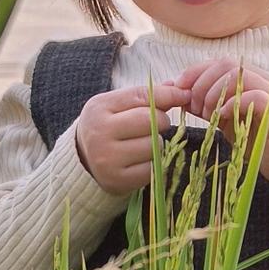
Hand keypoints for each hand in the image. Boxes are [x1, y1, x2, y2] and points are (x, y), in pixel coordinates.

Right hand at [74, 82, 191, 194]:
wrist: (85, 158)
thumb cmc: (110, 126)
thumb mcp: (121, 105)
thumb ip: (149, 96)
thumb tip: (182, 89)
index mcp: (99, 107)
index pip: (142, 95)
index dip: (168, 94)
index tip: (183, 95)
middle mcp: (99, 132)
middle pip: (150, 121)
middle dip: (161, 121)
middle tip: (155, 126)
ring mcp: (106, 158)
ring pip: (154, 146)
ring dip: (157, 144)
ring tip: (143, 144)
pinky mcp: (116, 180)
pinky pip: (151, 169)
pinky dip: (152, 164)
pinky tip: (140, 160)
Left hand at [173, 57, 268, 197]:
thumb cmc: (257, 141)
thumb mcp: (226, 120)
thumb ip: (207, 105)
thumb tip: (178, 94)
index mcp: (253, 79)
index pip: (220, 62)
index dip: (196, 72)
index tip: (179, 90)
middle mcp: (265, 81)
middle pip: (227, 64)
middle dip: (202, 84)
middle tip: (195, 107)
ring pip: (240, 75)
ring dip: (215, 93)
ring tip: (208, 113)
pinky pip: (256, 96)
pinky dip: (234, 103)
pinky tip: (222, 116)